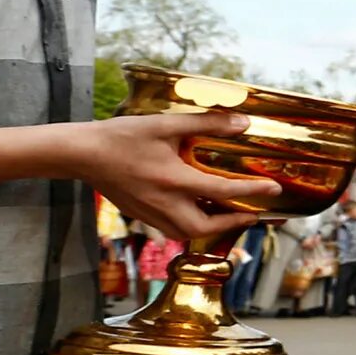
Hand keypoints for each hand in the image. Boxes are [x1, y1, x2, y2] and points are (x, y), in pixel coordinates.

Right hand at [67, 114, 278, 244]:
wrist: (81, 154)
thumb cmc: (122, 136)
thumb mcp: (166, 124)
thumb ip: (206, 124)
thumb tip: (243, 123)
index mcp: (172, 180)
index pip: (222, 191)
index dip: (252, 191)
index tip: (274, 189)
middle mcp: (162, 203)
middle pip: (204, 225)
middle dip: (232, 222)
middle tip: (252, 212)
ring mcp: (148, 212)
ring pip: (186, 232)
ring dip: (211, 227)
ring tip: (229, 214)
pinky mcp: (139, 214)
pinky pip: (170, 228)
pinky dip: (190, 224)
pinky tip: (197, 209)